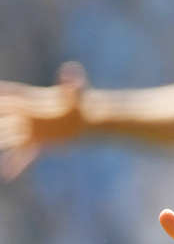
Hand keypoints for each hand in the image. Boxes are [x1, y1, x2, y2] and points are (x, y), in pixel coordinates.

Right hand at [0, 62, 88, 179]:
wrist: (94, 121)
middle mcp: (30, 114)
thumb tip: (72, 69)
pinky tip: (9, 174)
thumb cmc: (85, 106)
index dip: (3, 92)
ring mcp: (34, 128)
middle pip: (6, 115)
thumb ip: (71, 83)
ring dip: (3, 138)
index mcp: (36, 100)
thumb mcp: (76, 95)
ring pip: (10, 134)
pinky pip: (24, 153)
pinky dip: (17, 162)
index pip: (13, 94)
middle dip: (0, 116)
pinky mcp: (40, 141)